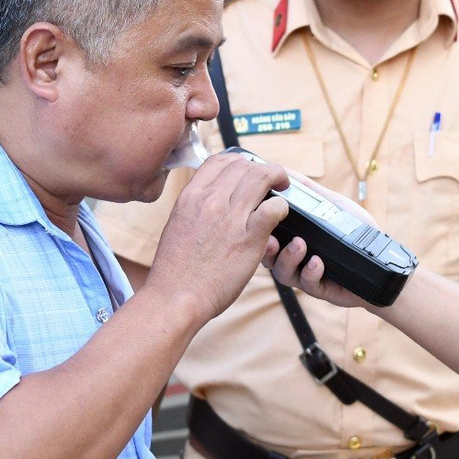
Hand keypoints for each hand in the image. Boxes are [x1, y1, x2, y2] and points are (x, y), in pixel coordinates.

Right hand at [150, 151, 289, 323]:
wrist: (176, 297)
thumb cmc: (175, 269)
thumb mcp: (177, 225)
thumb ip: (195, 208)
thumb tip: (211, 199)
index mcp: (190, 197)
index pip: (219, 161)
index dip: (238, 161)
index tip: (247, 170)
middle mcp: (210, 201)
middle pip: (243, 165)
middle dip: (261, 168)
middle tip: (272, 179)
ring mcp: (230, 218)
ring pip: (261, 178)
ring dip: (278, 178)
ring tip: (283, 187)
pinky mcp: (249, 238)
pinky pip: (274, 207)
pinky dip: (282, 206)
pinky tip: (281, 214)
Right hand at [262, 172, 375, 308]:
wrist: (384, 260)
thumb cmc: (357, 232)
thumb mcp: (333, 206)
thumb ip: (310, 190)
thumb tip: (285, 170)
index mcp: (292, 238)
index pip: (266, 235)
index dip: (257, 229)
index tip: (256, 216)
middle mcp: (295, 259)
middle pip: (268, 257)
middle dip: (266, 248)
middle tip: (271, 239)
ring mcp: (306, 275)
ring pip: (284, 273)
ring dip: (288, 258)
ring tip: (300, 245)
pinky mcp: (322, 289)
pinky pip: (309, 284)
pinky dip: (310, 272)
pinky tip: (317, 262)